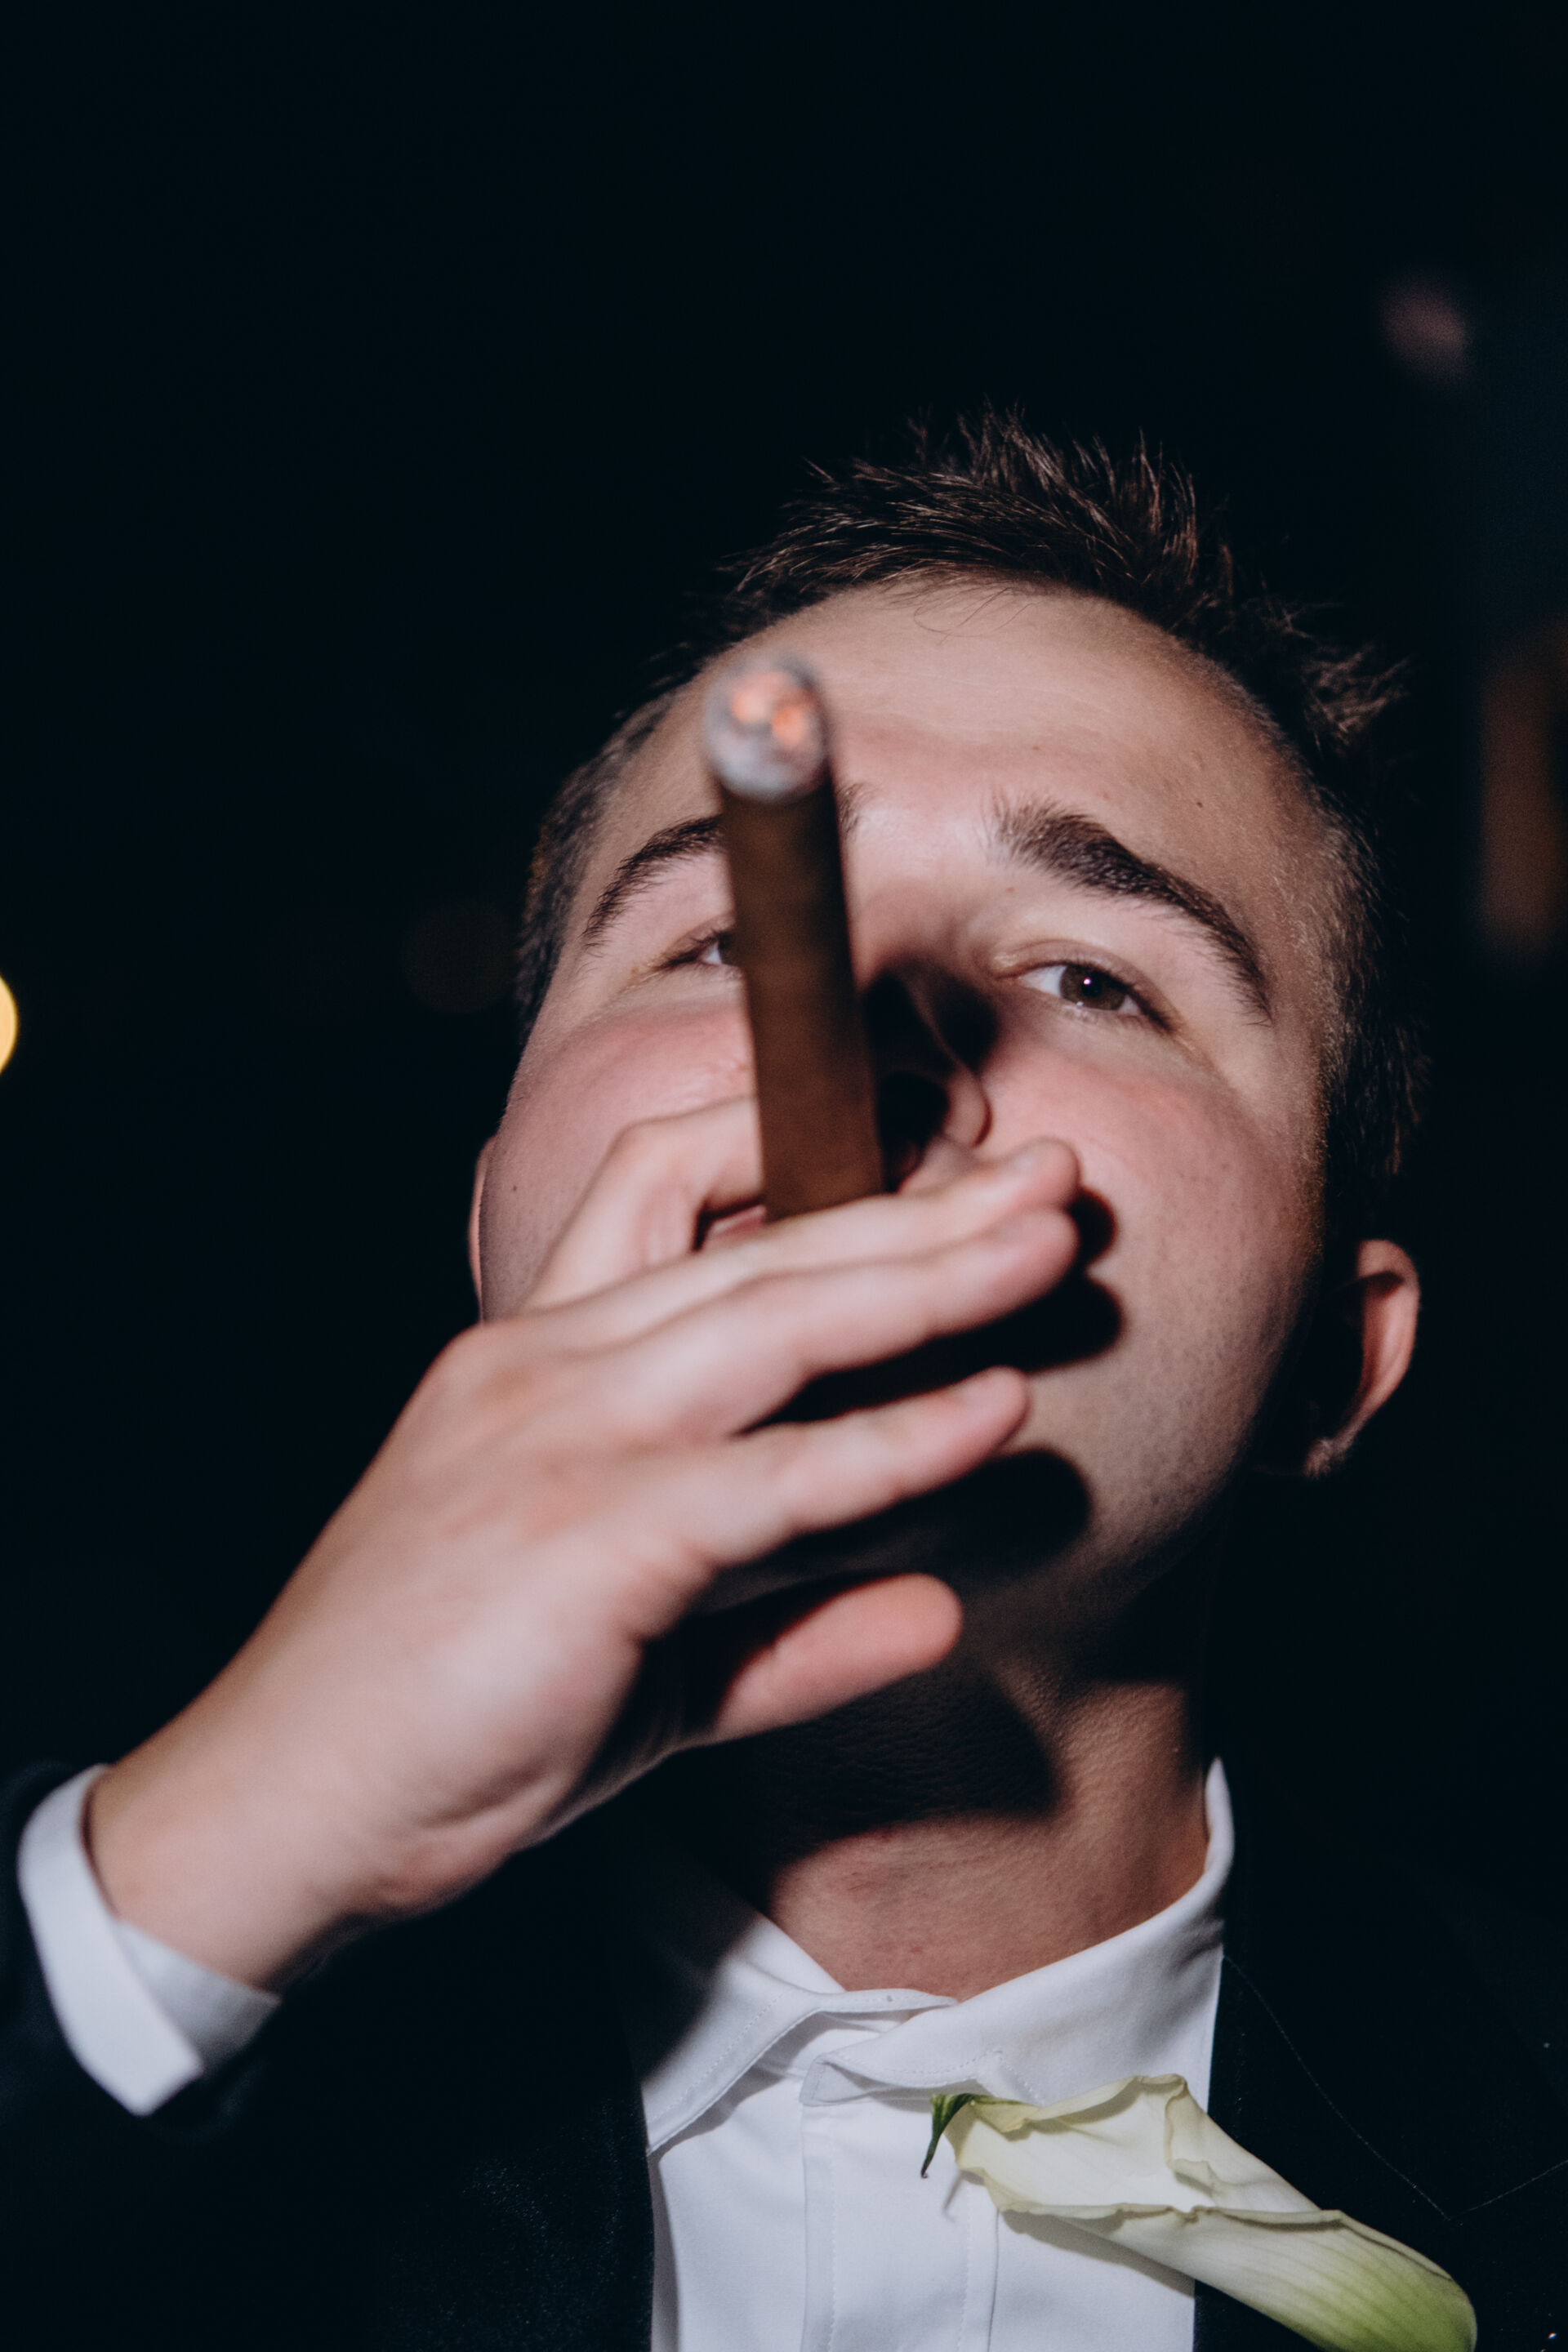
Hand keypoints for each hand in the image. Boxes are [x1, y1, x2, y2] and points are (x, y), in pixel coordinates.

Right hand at [89, 1105, 1080, 1988]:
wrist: (275, 1815)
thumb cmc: (440, 1727)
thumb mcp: (640, 1663)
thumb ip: (787, 1627)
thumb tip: (937, 1610)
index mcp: (533, 1359)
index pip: (663, 1185)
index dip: (794, 1149)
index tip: (924, 1155)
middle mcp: (542, 1364)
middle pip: (759, 1240)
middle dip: (921, 1205)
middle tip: (1054, 1175)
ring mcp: (557, 1437)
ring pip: (775, 1317)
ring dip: (933, 1277)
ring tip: (1056, 1244)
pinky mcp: (585, 1534)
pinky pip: (773, 1476)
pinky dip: (893, 1445)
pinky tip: (991, 1414)